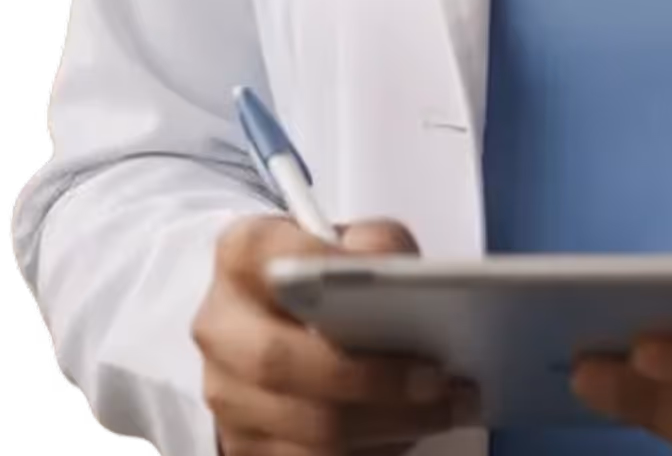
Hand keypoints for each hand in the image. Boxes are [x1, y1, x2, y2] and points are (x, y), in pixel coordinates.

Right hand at [192, 214, 481, 452]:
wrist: (289, 322)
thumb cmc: (330, 275)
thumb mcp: (355, 241)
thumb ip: (376, 245)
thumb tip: (400, 279)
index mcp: (241, 258)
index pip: (262, 254)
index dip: (316, 265)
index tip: (385, 279)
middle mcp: (221, 328)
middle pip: (280, 362)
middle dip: (368, 378)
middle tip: (438, 379)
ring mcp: (225, 396)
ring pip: (302, 428)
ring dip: (385, 425)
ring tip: (444, 409)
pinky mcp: (244, 447)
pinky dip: (370, 452)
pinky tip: (411, 432)